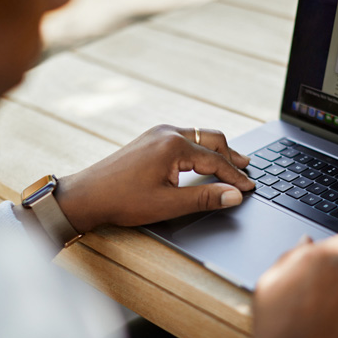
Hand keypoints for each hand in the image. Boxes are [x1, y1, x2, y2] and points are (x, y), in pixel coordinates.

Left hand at [55, 125, 254, 232]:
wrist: (87, 195)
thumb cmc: (122, 200)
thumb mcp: (168, 204)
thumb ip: (204, 198)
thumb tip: (233, 195)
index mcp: (174, 146)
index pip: (216, 160)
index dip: (235, 176)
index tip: (250, 187)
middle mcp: (167, 133)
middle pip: (211, 139)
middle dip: (230, 155)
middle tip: (246, 168)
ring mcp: (156, 134)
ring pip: (197, 136)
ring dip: (216, 150)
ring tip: (231, 162)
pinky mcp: (149, 140)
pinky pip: (183, 138)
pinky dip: (199, 148)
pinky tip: (202, 158)